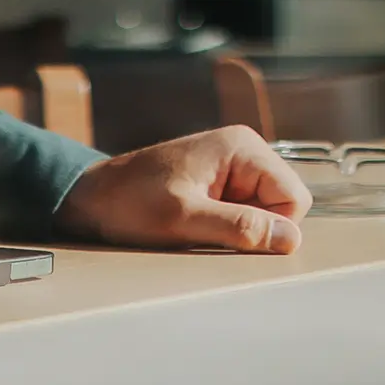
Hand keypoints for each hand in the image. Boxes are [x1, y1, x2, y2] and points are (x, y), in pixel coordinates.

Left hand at [54, 127, 310, 252]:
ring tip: (198, 223)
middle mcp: (243, 150)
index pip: (294, 198)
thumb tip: (290, 238)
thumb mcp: (183, 218)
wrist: (90, 198)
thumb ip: (238, 226)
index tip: (227, 230)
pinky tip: (197, 223)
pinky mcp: (220, 182)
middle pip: (285, 205)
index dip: (270, 226)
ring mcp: (232, 165)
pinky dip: (227, 225)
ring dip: (239, 228)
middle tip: (208, 227)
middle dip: (255, 226)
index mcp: (241, 146)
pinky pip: (246, 212)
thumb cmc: (129, 203)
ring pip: (266, 212)